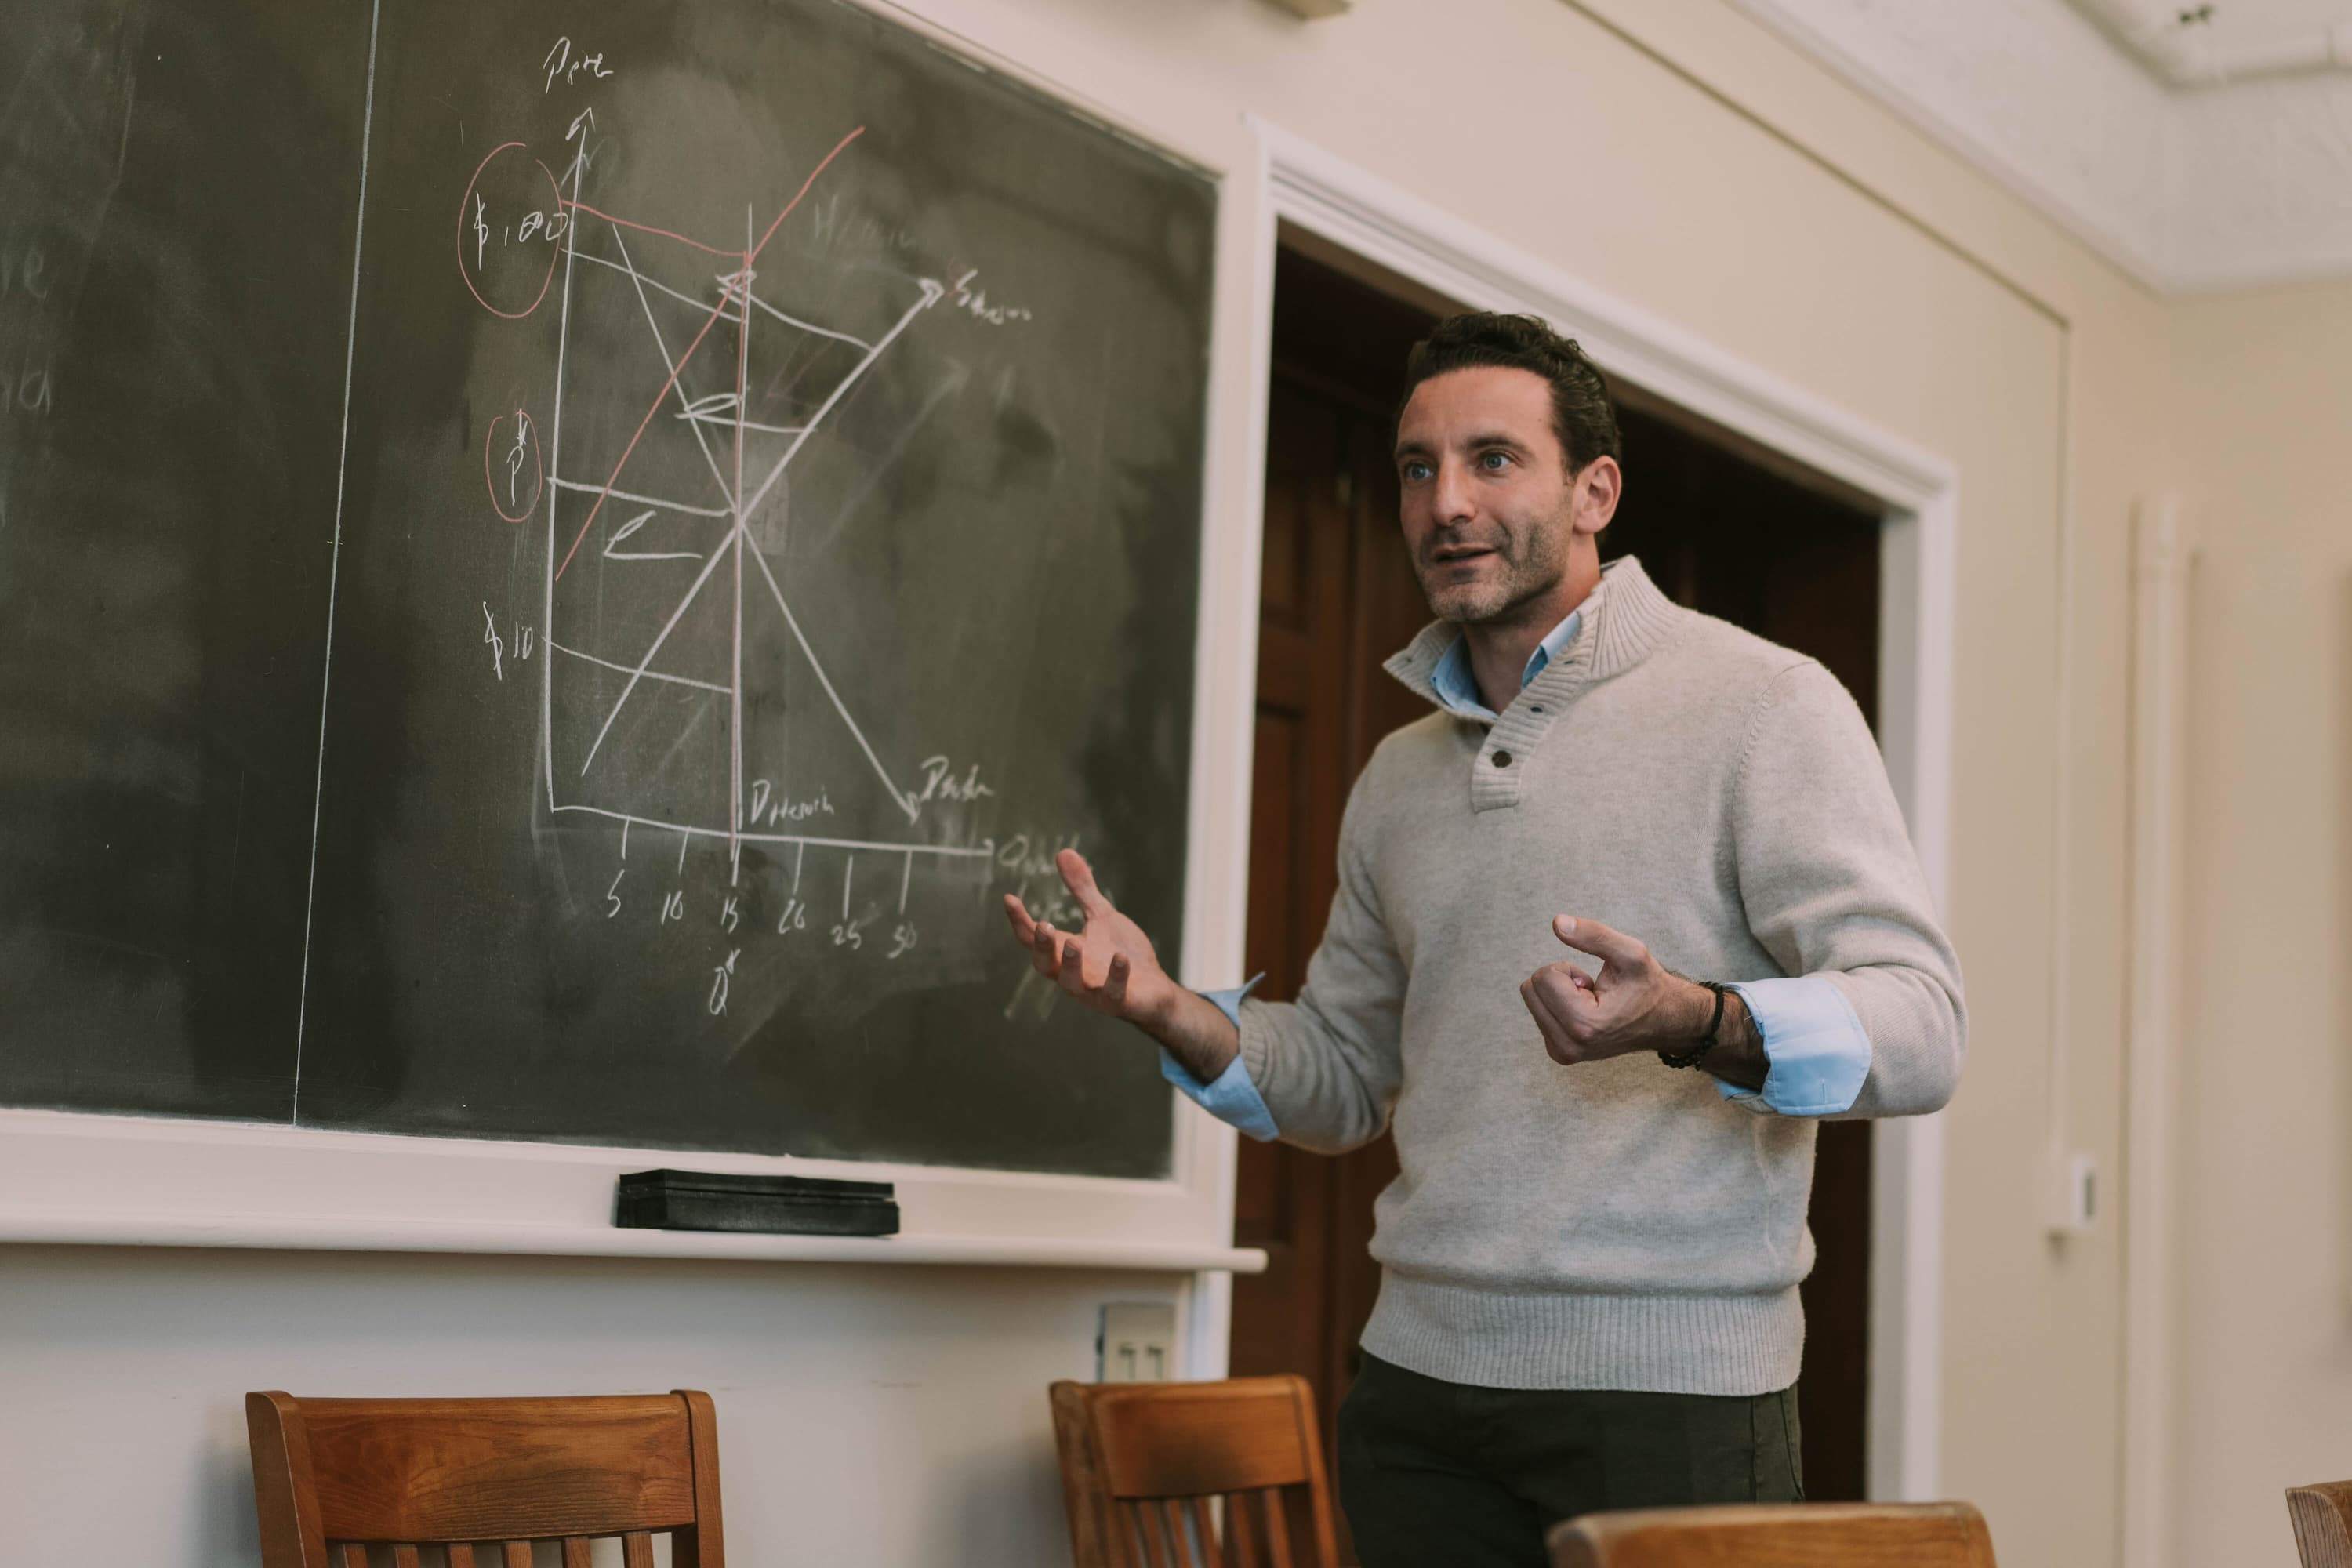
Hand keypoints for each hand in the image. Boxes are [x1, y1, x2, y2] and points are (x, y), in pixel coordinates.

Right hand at [1002, 848, 1178, 1029]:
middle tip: (1043, 925)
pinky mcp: (1118, 1001)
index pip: (1033, 938)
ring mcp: (1094, 990)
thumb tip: (1063, 852)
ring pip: (1072, 984)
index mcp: (1064, 951)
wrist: (1153, 988)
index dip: (1019, 920)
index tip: (1009, 898)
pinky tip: (1121, 958)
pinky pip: (1112, 994)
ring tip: (1073, 943)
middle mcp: (1073, 973)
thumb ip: (1081, 890)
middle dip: (1042, 947)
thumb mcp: (1100, 916)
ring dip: (1071, 964)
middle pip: (1045, 965)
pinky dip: (1116, 977)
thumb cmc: (1121, 953)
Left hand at [1519, 914, 1712, 1065]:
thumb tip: (1557, 922)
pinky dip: (1559, 1006)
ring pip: (1532, 1000)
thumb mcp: (1630, 953)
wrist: (1664, 1021)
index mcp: (1583, 1025)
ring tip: (1592, 1002)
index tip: (1593, 982)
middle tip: (1592, 990)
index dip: (1568, 970)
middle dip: (1560, 980)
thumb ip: (1594, 935)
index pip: (1542, 977)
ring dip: (1560, 993)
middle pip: (1530, 989)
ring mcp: (1562, 1053)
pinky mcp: (1559, 1053)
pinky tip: (1587, 1012)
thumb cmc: (1647, 985)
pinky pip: (1538, 1012)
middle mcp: (1568, 1046)